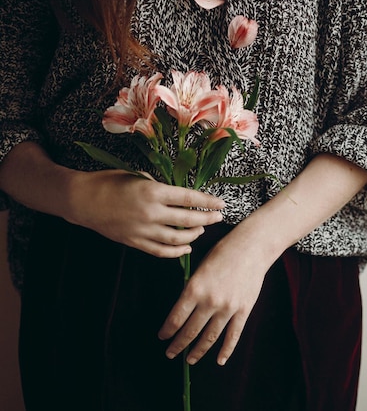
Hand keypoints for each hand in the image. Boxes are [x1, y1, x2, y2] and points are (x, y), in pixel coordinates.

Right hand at [67, 169, 224, 257]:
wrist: (84, 200)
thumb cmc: (110, 181)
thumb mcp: (138, 175)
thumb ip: (160, 186)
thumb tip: (179, 195)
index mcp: (153, 192)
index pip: (189, 198)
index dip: (208, 201)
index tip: (221, 203)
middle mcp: (151, 213)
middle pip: (187, 220)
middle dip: (207, 219)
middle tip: (218, 217)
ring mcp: (143, 231)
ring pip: (177, 239)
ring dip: (193, 235)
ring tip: (202, 230)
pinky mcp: (135, 242)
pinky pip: (161, 251)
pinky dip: (176, 251)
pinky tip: (186, 247)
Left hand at [158, 221, 270, 364]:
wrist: (251, 247)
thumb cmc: (223, 252)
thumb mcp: (200, 266)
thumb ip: (192, 288)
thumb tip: (183, 308)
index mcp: (195, 287)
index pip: (176, 317)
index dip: (167, 330)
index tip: (162, 337)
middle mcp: (210, 301)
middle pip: (190, 330)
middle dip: (178, 345)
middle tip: (170, 354)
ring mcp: (228, 308)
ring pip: (210, 337)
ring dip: (198, 351)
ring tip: (190, 360)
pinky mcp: (243, 310)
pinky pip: (233, 336)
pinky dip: (226, 350)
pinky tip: (219, 360)